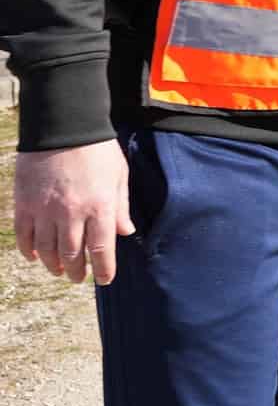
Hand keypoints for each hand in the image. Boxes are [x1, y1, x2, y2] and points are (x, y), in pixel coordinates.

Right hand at [13, 140, 134, 285]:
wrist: (63, 126)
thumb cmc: (97, 150)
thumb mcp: (119, 175)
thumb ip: (120, 207)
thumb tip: (125, 233)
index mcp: (100, 206)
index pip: (102, 249)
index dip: (104, 269)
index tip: (104, 279)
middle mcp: (72, 213)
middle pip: (73, 254)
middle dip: (77, 271)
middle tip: (79, 277)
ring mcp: (45, 210)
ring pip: (47, 250)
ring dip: (54, 264)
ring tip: (60, 270)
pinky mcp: (25, 204)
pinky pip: (25, 236)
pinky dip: (29, 250)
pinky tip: (35, 256)